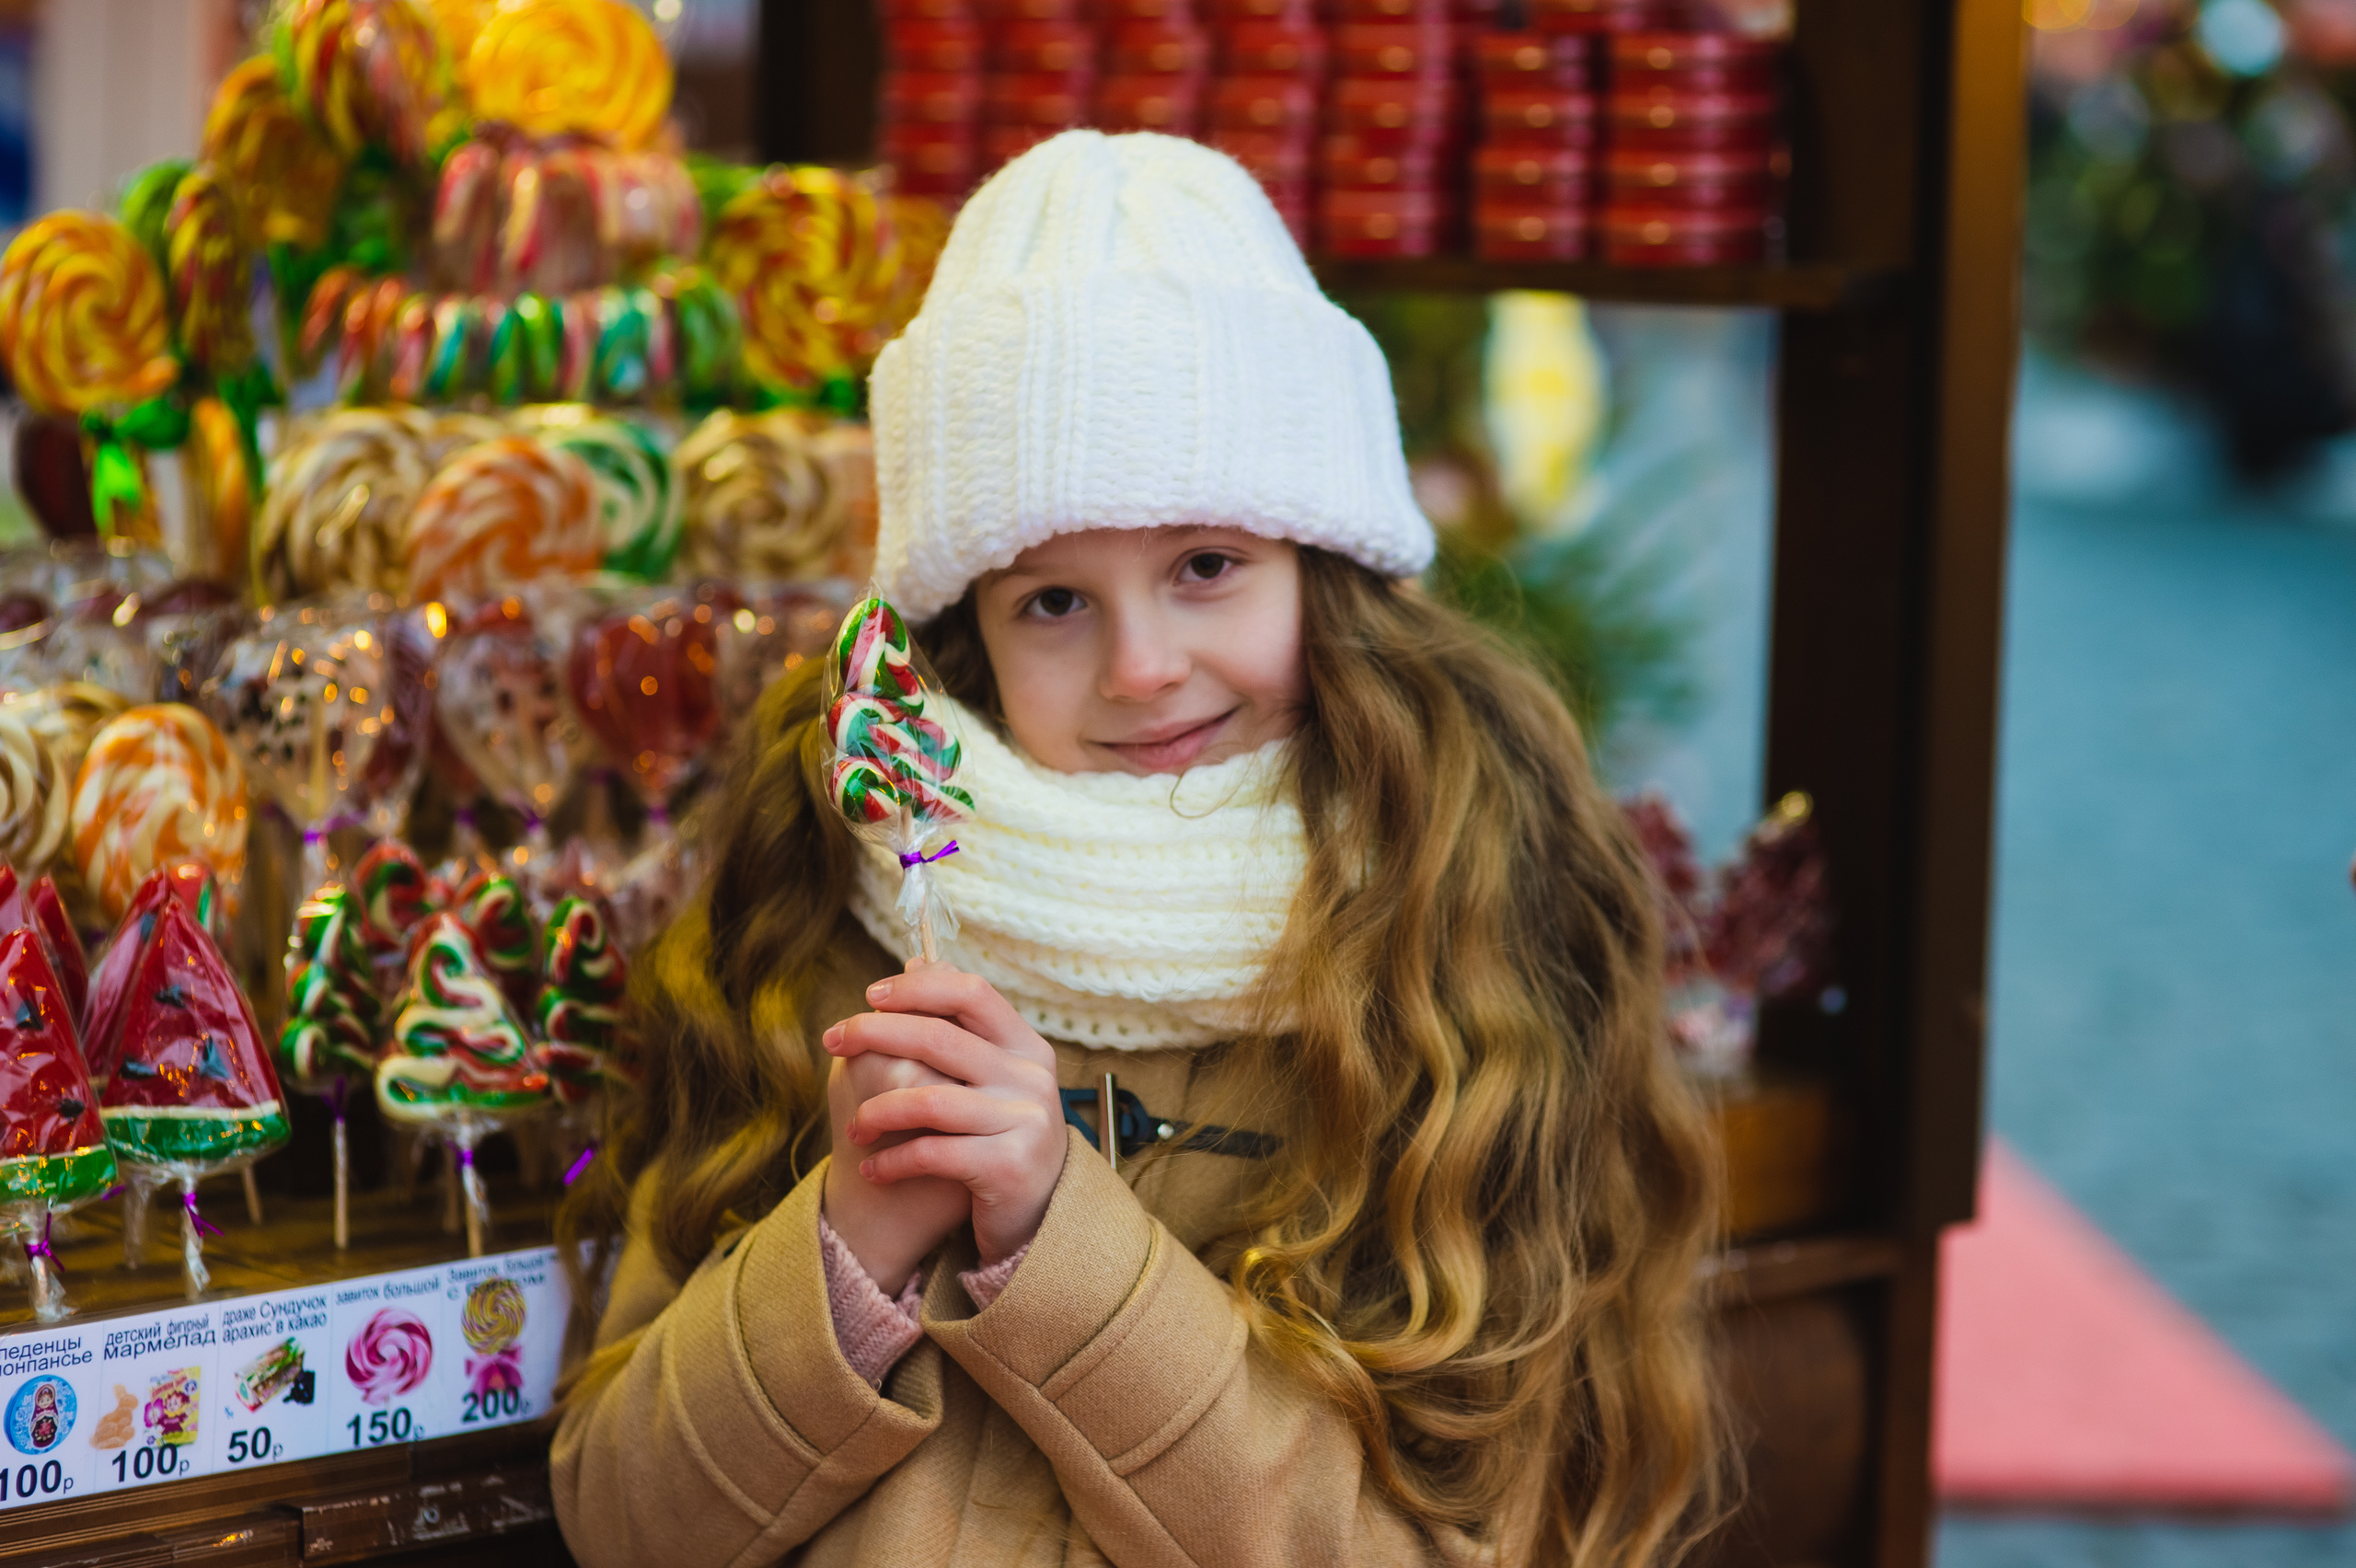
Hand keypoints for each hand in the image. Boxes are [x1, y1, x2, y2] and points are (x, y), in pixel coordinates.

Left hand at [823, 964, 1065, 1268]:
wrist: (1037, 1216)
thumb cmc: (999, 1138)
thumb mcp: (988, 1077)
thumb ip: (957, 1024)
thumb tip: (916, 961)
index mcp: (1027, 1047)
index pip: (971, 993)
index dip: (916, 988)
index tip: (869, 996)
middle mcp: (1033, 1077)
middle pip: (940, 1038)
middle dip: (876, 1033)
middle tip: (833, 1041)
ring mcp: (1025, 1121)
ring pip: (928, 1099)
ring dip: (877, 1111)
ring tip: (854, 1125)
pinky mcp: (1008, 1166)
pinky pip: (932, 1152)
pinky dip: (892, 1160)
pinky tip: (873, 1169)